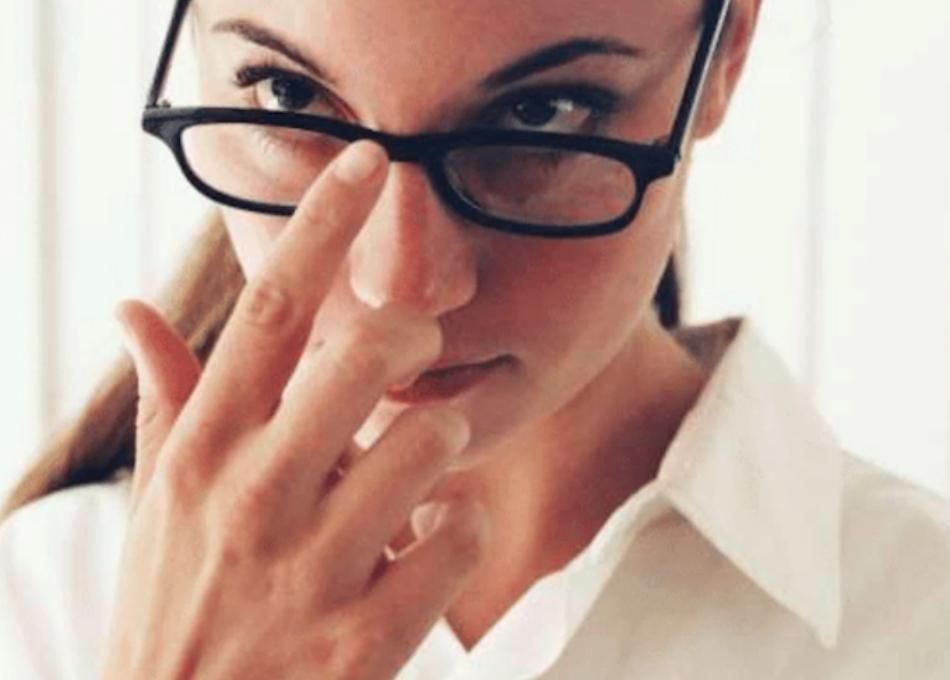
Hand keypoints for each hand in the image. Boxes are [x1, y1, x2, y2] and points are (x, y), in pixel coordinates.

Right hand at [104, 141, 488, 679]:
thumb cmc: (178, 606)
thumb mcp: (158, 501)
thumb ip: (166, 399)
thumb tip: (131, 309)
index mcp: (204, 452)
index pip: (269, 310)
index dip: (323, 223)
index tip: (370, 161)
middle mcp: (254, 497)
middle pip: (368, 354)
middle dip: (410, 335)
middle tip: (413, 351)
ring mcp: (313, 569)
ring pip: (430, 441)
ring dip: (438, 446)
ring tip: (411, 474)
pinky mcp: (366, 637)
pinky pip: (458, 533)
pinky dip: (455, 528)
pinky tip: (421, 545)